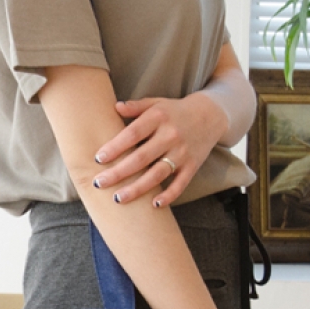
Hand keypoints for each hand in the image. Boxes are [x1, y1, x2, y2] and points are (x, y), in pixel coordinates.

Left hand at [92, 92, 229, 207]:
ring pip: (157, 174)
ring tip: (118, 198)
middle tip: (99, 183)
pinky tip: (154, 205)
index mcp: (159, 117)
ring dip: (137, 188)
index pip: (133, 133)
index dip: (115, 147)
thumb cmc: (175, 111)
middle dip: (119, 172)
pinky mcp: (192, 166)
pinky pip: (180, 183)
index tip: (98, 159)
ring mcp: (183, 152)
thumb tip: (115, 107)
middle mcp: (171, 135)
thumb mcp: (157, 103)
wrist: (211, 115)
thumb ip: (136, 107)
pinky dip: (169, 195)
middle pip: (141, 157)